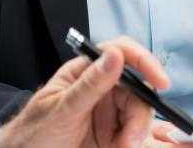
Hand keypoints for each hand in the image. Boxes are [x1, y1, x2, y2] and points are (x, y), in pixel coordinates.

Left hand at [0, 37, 169, 147]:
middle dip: (140, 112)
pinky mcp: (113, 134)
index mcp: (86, 71)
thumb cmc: (33, 132)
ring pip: (139, 112)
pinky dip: (133, 142)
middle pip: (137, 88)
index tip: (159, 80)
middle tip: (130, 139)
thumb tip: (116, 54)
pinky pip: (134, 133)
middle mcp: (102, 87)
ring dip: (137, 131)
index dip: (144, 61)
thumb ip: (90, 84)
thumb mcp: (62, 109)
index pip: (121, 53)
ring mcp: (109, 111)